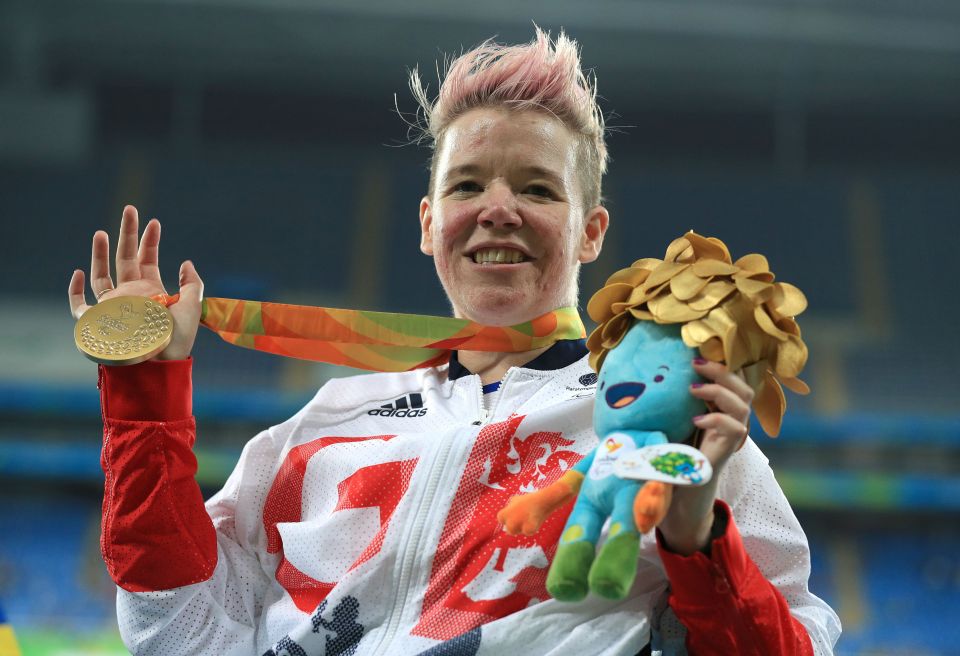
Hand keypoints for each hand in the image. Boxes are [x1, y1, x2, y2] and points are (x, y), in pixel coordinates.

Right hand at [68, 205, 202, 360]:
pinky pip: (81, 306)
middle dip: (127, 234)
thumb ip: (192, 283)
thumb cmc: (177, 339)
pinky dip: (77, 291)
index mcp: (152, 291)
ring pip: (102, 276)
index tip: (154, 222)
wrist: (159, 365)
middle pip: (125, 259)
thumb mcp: (193, 306)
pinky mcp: (97, 322)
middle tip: (130, 209)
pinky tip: (79, 273)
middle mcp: (131, 296)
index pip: (148, 260)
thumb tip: (186, 261)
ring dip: (100, 254)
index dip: (150, 241)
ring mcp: (113, 307)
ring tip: (101, 232)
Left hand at [658, 358, 752, 554]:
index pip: (732, 379)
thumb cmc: (669, 457)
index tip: (696, 350)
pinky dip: (717, 419)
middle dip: (722, 369)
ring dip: (719, 390)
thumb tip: (635, 376)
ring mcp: (730, 438)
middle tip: (695, 364)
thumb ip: (666, 404)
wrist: (676, 498)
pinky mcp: (725, 454)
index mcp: (718, 410)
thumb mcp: (667, 423)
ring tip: (694, 389)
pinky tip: (696, 419)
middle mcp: (730, 421)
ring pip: (743, 404)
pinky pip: (734, 429)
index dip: (721, 362)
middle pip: (744, 386)